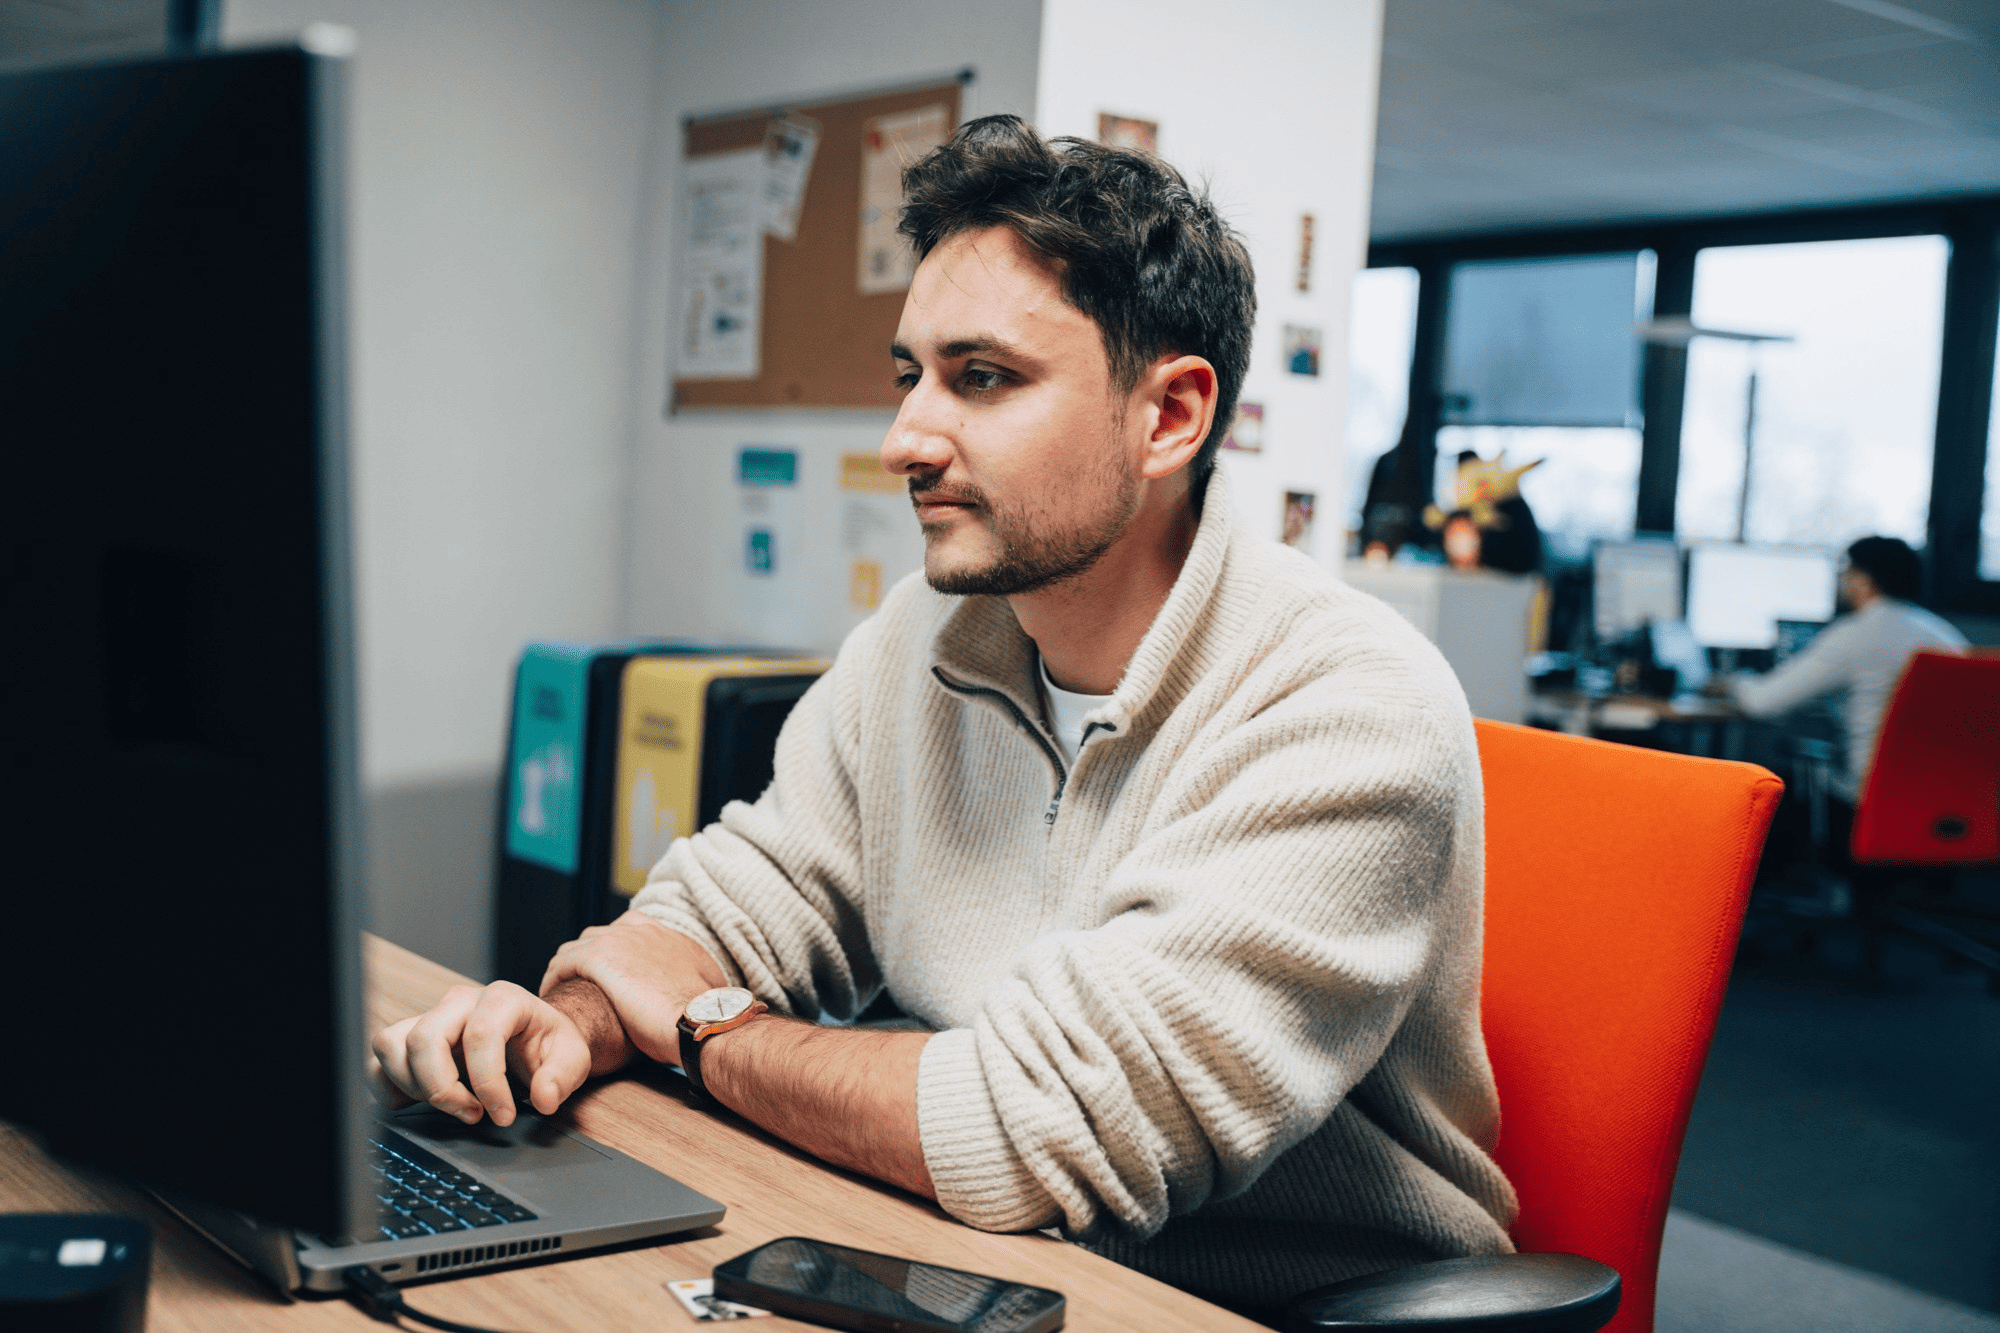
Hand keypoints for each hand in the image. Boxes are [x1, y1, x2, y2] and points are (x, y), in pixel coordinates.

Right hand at [370, 980, 623, 1126]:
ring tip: (451, 1105)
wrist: (531, 1038)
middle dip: (443, 1088)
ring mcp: (431, 1017)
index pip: (481, 1035)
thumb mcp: (571, 1057)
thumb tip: (543, 1097)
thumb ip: (561, 1077)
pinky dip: (391, 1085)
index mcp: (502, 999)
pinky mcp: (411, 1037)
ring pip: (392, 1045)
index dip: (488, 1084)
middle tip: (472, 1114)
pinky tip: (422, 1101)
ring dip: (415, 1086)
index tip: (502, 1115)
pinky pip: (379, 1059)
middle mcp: (460, 1002)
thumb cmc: (546, 1044)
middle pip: (425, 1039)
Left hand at [539, 912, 727, 1066]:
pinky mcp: (599, 957)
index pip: (633, 929)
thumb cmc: (703, 1018)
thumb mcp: (705, 991)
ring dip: (570, 969)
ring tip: (566, 993)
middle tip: (586, 988)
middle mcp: (645, 930)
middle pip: (602, 935)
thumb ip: (693, 983)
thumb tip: (694, 997)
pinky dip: (554, 978)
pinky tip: (554, 998)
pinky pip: (562, 962)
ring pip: (578, 946)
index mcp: (670, 937)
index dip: (617, 952)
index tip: (611, 977)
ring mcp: (620, 940)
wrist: (699, 1021)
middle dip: (590, 960)